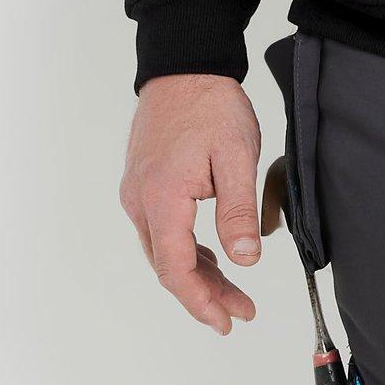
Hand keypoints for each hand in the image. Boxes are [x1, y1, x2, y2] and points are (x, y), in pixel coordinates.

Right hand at [119, 73, 263, 334]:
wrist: (185, 65)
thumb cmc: (210, 104)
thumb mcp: (236, 155)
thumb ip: (238, 211)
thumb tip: (245, 260)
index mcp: (161, 198)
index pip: (176, 268)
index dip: (202, 301)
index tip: (228, 320)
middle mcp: (140, 202)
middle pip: (169, 265)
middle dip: (204, 294)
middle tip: (239, 312)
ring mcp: (138, 193)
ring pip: (164, 250)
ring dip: (197, 274)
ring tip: (232, 292)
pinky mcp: (144, 184)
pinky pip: (162, 231)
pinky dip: (187, 250)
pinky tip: (212, 256)